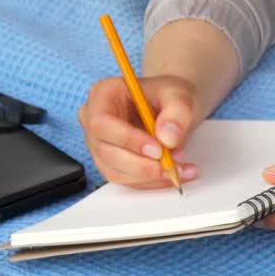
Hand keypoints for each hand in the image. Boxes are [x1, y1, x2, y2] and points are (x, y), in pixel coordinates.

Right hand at [77, 74, 200, 188]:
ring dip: (150, 176)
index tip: (158, 149)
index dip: (128, 140)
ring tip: (181, 169)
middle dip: (142, 164)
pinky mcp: (111, 163)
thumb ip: (177, 113)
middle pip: (106, 151)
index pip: (101, 123)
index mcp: (102, 95)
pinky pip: (128, 180)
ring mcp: (99, 144)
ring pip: (116, 171)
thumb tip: (168, 139)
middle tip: (173, 164)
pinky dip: (154, 181)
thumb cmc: (168, 95)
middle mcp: (93, 120)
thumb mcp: (179, 95)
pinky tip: (176, 173)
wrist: (172, 106)